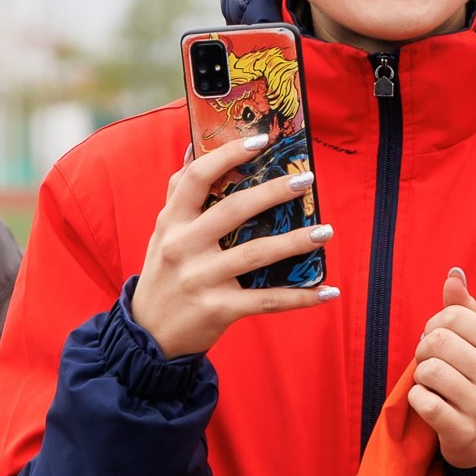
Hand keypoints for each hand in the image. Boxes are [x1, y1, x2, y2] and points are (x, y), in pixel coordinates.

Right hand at [129, 133, 335, 357]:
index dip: (228, 155)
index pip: (196, 177)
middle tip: (305, 180)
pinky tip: (327, 291)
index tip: (262, 140)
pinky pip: (266, 301)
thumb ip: (179, 193)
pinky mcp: (218, 309)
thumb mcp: (162, 232)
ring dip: (296, 242)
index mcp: (171, 222)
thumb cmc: (164, 274)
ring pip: (256, 254)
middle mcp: (183, 247)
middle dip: (273, 192)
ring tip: (326, 231)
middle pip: (233, 210)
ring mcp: (201, 279)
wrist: (148, 335)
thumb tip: (195, 147)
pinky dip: (300, 297)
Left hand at [408, 269, 475, 469]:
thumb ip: (465, 310)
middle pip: (438, 341)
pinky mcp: (464, 432)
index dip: (434, 324)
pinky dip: (418, 399)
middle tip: (431, 362)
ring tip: (433, 384)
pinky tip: (429, 402)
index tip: (438, 339)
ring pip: (429, 371)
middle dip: (424, 349)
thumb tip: (454, 274)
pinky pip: (424, 403)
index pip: (453, 316)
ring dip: (421, 376)